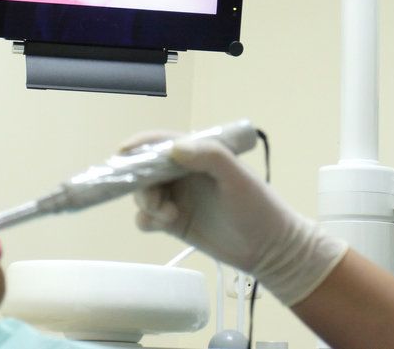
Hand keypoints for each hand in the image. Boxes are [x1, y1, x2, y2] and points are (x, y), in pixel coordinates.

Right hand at [130, 135, 347, 306]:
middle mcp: (184, 174)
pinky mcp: (175, 223)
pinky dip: (147, 219)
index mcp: (198, 155)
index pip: (163, 143)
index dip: (141, 145)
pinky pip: (147, 218)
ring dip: (146, 202)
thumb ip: (209, 156)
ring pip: (143, 194)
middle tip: (154, 199)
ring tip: (167, 215)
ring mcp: (178, 198)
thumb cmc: (258, 206)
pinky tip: (164, 223)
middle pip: (146, 170)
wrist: (270, 249)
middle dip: (141, 182)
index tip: (123, 152)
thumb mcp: (237, 177)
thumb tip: (173, 148)